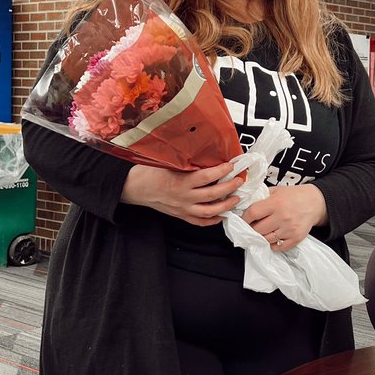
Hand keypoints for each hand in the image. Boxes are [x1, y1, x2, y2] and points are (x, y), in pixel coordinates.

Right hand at [121, 162, 240, 226]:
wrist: (134, 188)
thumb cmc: (149, 172)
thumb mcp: (166, 162)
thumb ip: (185, 160)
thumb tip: (204, 152)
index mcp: (179, 181)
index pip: (205, 176)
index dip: (221, 171)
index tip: (231, 165)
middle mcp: (183, 197)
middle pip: (212, 195)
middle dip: (229, 188)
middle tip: (239, 180)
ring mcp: (182, 208)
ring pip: (209, 211)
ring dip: (226, 206)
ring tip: (236, 199)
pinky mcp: (180, 215)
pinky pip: (199, 222)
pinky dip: (212, 220)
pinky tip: (221, 215)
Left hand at [242, 184, 327, 250]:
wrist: (316, 202)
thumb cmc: (294, 195)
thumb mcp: (277, 190)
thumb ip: (262, 197)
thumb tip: (244, 205)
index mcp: (276, 203)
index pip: (252, 213)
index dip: (245, 218)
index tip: (244, 220)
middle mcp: (282, 217)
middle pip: (258, 229)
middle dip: (253, 229)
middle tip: (253, 227)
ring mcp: (289, 229)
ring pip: (266, 240)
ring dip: (262, 237)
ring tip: (263, 232)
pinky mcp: (296, 238)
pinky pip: (278, 247)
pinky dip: (273, 245)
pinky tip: (274, 237)